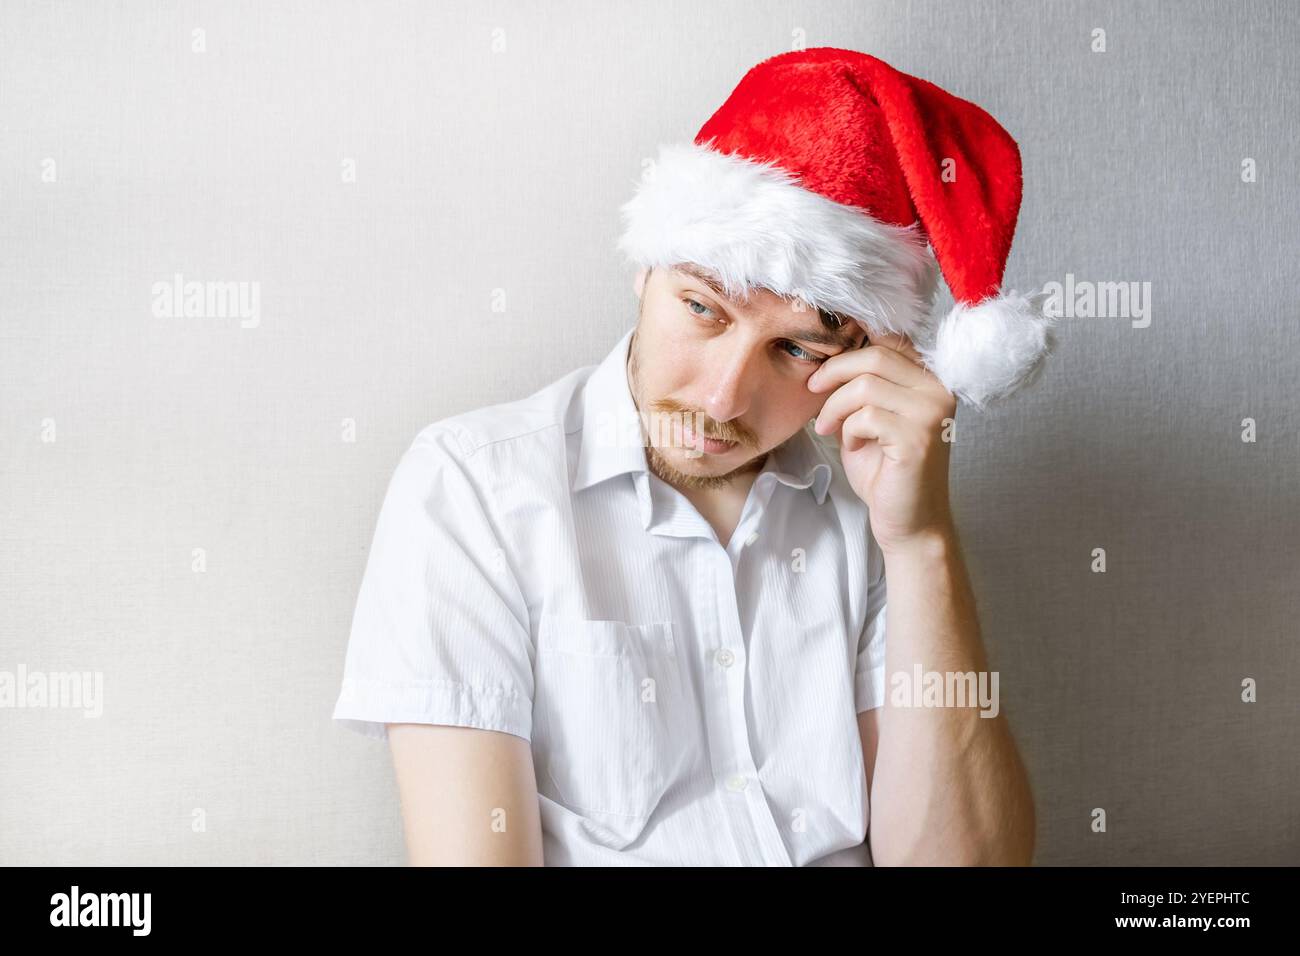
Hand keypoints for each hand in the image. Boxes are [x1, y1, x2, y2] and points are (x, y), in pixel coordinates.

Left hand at [806, 331, 958, 553]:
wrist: (908, 520)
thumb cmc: (886, 471)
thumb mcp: (868, 418)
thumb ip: (859, 387)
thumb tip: (825, 356)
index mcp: (931, 379)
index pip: (890, 339)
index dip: (850, 347)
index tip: (823, 366)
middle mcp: (939, 389)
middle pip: (875, 356)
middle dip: (834, 371)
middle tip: (812, 390)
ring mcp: (932, 412)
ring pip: (866, 385)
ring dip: (836, 406)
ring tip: (828, 427)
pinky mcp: (918, 438)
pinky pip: (866, 416)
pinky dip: (848, 430)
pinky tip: (851, 445)